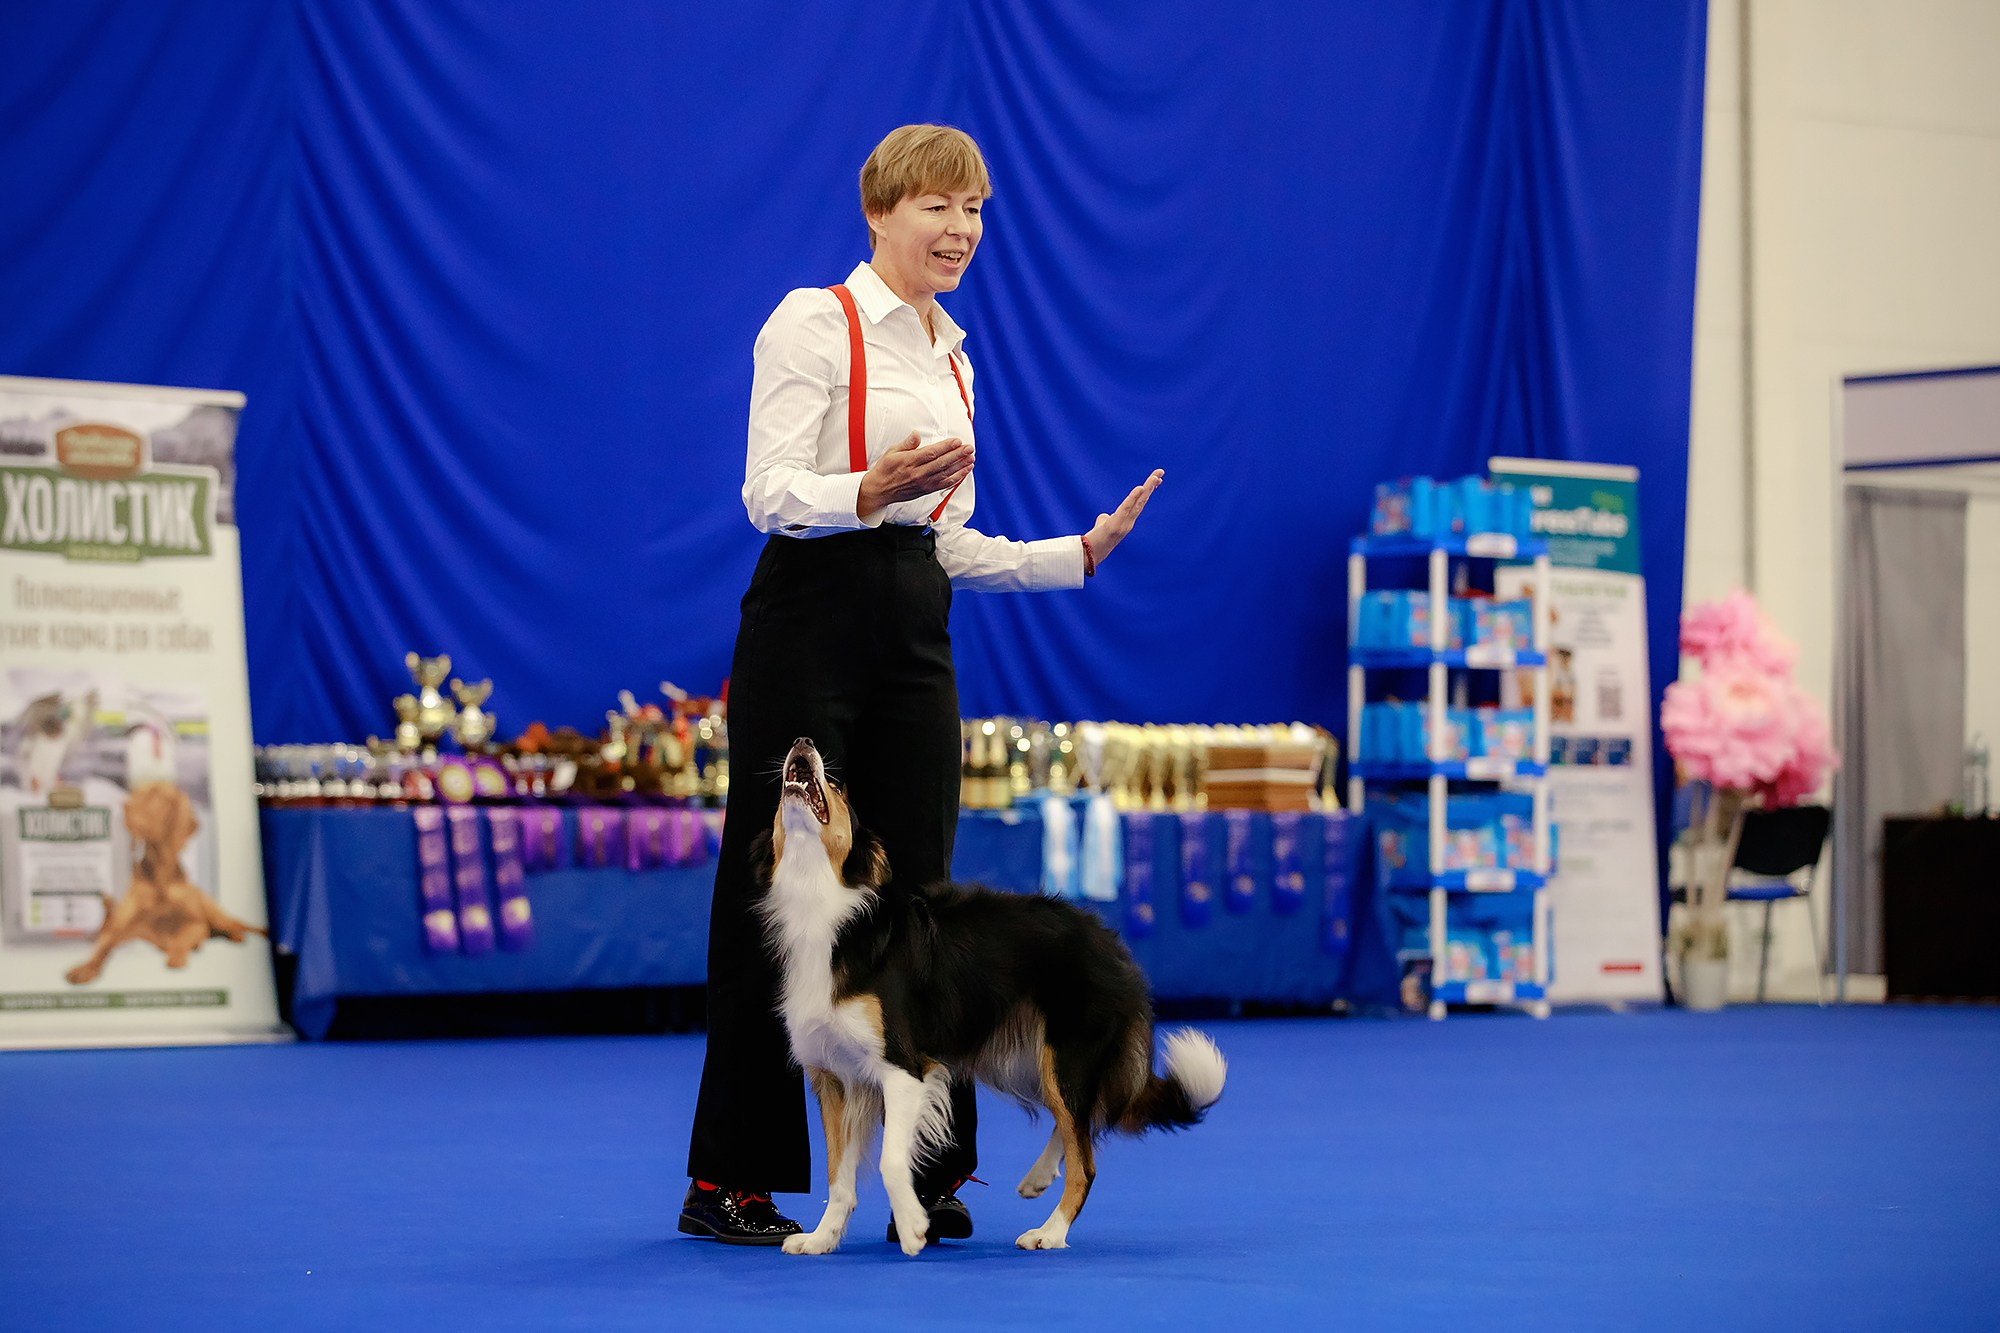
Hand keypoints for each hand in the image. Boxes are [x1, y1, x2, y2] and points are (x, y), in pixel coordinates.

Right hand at [857, 432, 973, 518]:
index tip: (957, 441)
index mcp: (909, 462)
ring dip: (960, 466)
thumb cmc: (886, 469)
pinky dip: (956, 478)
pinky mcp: (926, 490)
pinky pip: (944, 485)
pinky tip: (964, 471)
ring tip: (971, 459)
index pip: (931, 453)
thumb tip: (916, 434)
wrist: (880, 490)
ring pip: (946, 474)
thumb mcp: (892, 452)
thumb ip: (907, 443)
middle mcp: (918, 474)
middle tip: (969, 448)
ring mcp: (923, 483)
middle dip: (958, 455)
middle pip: (942, 463)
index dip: (946, 447)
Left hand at [1083, 469, 1163, 567]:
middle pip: (1143, 500)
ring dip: (1147, 489)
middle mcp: (1129, 521)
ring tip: (1155, 477)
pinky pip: (1125, 509)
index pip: (1140, 502)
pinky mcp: (1115, 525)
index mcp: (1128, 520)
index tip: (1157, 479)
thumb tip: (1105, 516)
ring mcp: (1124, 524)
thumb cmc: (1097, 541)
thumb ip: (1106, 518)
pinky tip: (1140, 488)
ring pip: (1138, 503)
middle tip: (1161, 472)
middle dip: (1152, 485)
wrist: (1091, 555)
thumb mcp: (1103, 526)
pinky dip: (1133, 498)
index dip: (1148, 490)